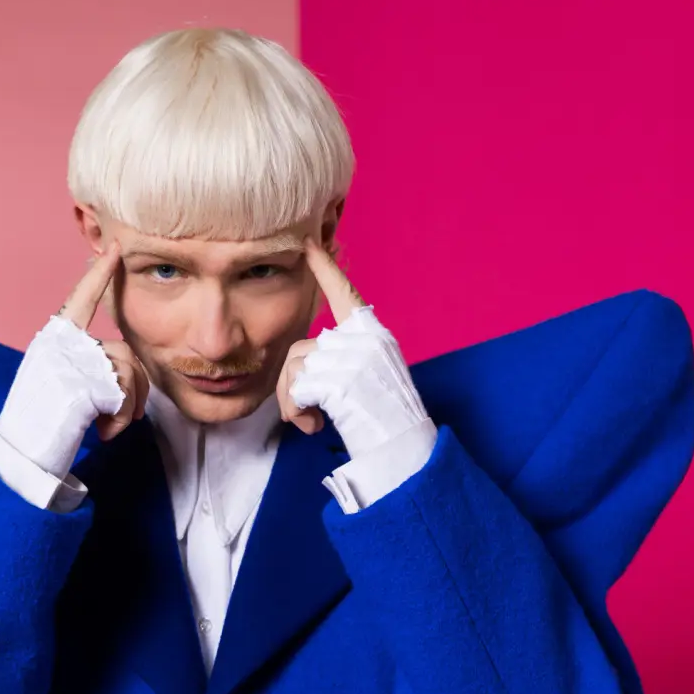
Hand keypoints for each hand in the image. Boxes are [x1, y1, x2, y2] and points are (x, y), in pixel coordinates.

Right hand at [0, 241, 149, 482]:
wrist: (21, 455)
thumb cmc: (41, 424)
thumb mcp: (59, 383)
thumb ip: (84, 366)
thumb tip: (123, 371)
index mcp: (53, 339)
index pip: (81, 299)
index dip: (99, 276)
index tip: (116, 250)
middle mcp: (62, 344)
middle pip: (125, 354)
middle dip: (135, 390)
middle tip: (124, 421)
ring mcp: (73, 362)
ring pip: (130, 375)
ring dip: (128, 410)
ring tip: (104, 430)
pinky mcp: (86, 384)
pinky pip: (125, 397)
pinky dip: (121, 421)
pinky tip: (101, 434)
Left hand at [277, 236, 429, 455]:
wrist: (401, 448)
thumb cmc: (382, 419)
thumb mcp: (367, 375)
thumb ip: (342, 358)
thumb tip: (302, 365)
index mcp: (373, 334)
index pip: (345, 294)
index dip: (325, 270)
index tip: (309, 244)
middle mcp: (365, 339)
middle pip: (300, 350)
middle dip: (292, 386)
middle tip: (307, 414)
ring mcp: (354, 358)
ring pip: (294, 371)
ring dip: (293, 403)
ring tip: (314, 422)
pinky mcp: (341, 381)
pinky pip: (297, 390)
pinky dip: (297, 413)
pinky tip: (315, 426)